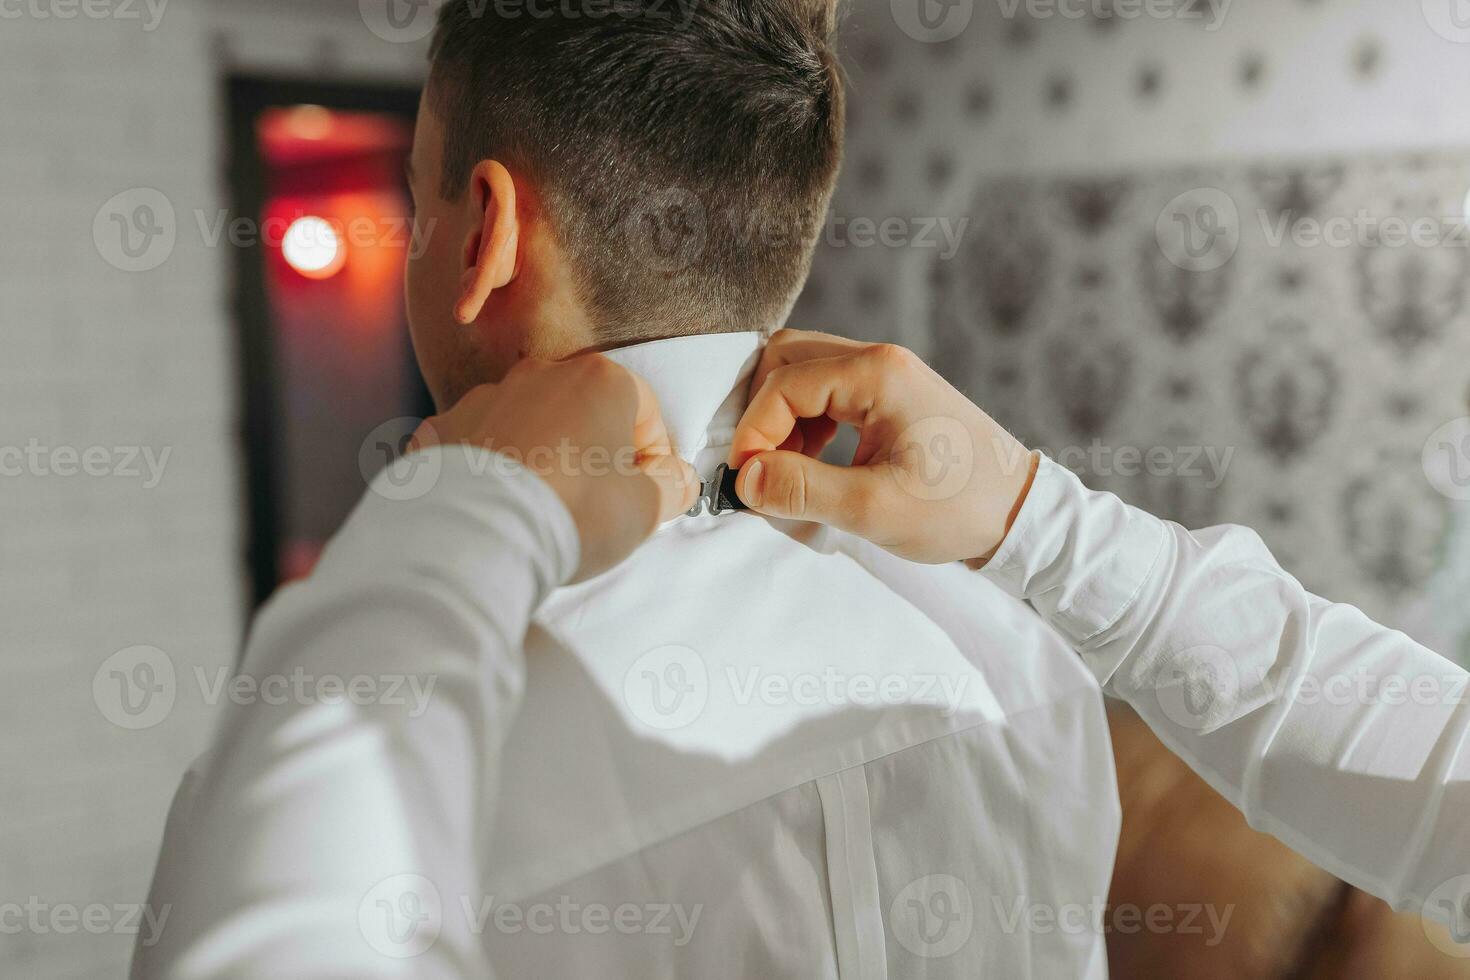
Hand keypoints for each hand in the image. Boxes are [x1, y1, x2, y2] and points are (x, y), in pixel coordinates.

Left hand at [414, 354, 698, 581]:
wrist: (479, 534)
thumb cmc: (574, 511)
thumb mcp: (649, 508)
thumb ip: (673, 485)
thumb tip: (676, 477)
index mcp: (601, 380)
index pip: (646, 411)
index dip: (653, 456)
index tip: (646, 494)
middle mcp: (541, 374)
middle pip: (583, 410)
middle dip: (593, 451)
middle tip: (594, 504)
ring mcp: (486, 397)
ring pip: (527, 422)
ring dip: (539, 454)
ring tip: (539, 507)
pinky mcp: (443, 428)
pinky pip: (474, 441)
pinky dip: (485, 465)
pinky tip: (491, 502)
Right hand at [727, 330, 1037, 564]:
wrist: (1021, 514)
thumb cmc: (959, 510)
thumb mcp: (874, 508)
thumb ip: (802, 489)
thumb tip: (744, 478)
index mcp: (877, 373)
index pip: (784, 385)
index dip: (754, 432)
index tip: (746, 480)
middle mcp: (880, 360)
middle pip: (786, 361)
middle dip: (760, 414)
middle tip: (758, 468)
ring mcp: (886, 374)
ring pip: (803, 375)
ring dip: (781, 420)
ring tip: (785, 472)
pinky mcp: (890, 396)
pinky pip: (826, 394)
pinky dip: (804, 425)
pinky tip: (810, 466)